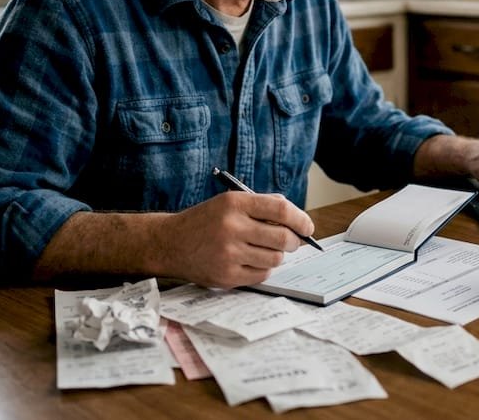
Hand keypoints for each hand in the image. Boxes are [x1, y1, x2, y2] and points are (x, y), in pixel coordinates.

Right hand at [158, 192, 315, 288]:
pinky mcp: (226, 276)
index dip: (301, 219)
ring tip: (264, 250)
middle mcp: (231, 227)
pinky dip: (263, 268)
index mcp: (234, 203)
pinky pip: (262, 274)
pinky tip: (251, 261)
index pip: (281, 209)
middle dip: (293, 241)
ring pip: (275, 258)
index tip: (307, 227)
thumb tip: (297, 219)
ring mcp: (228, 254)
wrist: (170, 243)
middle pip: (283, 237)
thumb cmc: (205, 221)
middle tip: (291, 241)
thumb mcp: (229, 203)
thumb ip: (261, 207)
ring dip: (277, 255)